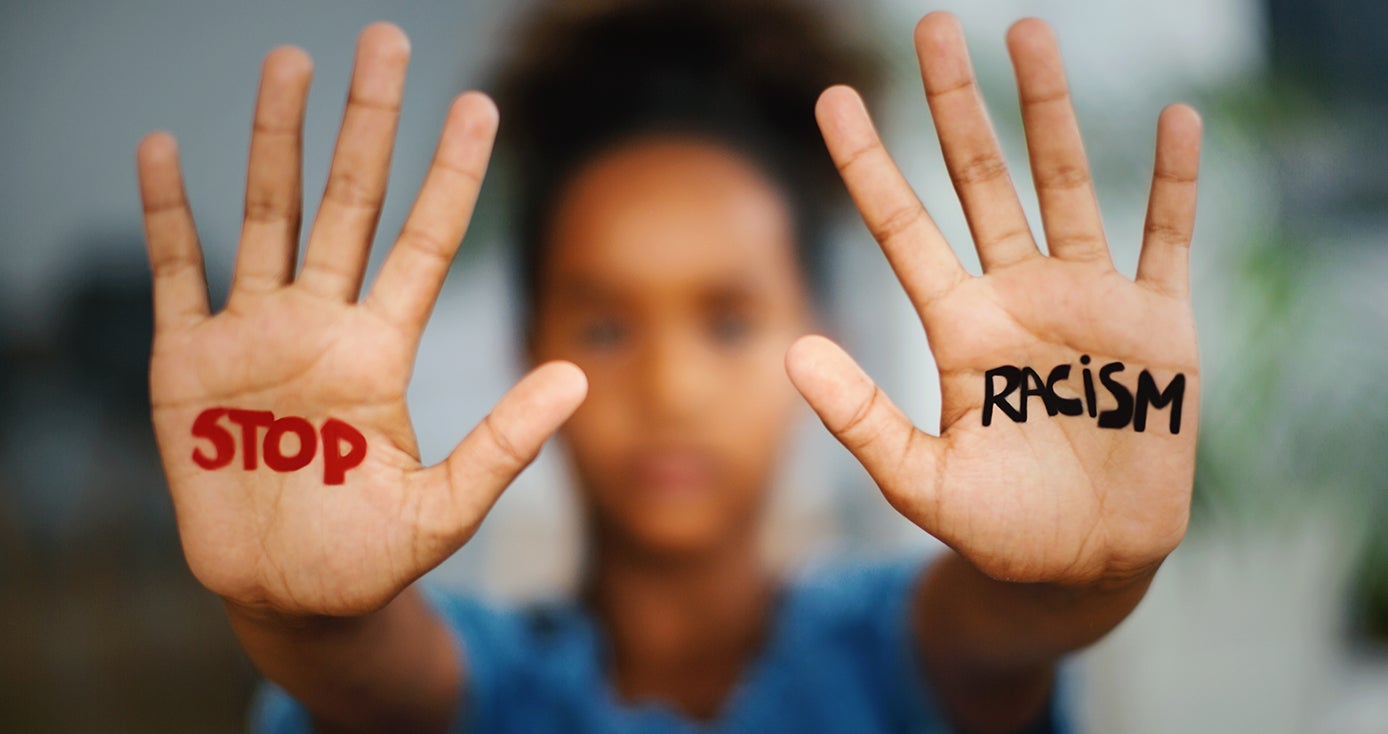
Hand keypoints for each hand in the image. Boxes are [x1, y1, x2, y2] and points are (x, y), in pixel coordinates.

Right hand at [137, 23, 585, 617]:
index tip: (480, 105)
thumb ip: (504, 444)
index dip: (452, 175)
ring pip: (268, 216)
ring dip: (275, 141)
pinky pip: (175, 273)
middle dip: (368, 124)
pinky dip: (166, 215)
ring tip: (289, 62)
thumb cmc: (370, 559)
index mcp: (382, 351)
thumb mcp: (445, 509)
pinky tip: (163, 151)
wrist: (286, 597)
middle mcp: (323, 327)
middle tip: (386, 40)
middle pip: (350, 204)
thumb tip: (578, 377)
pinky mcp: (187, 363)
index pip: (426, 242)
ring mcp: (253, 336)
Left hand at [787, 13, 1199, 587]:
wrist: (1083, 564)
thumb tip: (790, 350)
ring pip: (1064, 187)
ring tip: (1028, 34)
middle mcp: (1016, 297)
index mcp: (958, 328)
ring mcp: (1088, 304)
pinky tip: (1174, 122)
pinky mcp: (1158, 328)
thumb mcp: (919, 482)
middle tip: (934, 27)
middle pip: (980, 181)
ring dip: (1050, 113)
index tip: (833, 96)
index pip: (902, 226)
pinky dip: (1174, 185)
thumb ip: (860, 418)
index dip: (867, 162)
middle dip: (956, 106)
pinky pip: (1169, 241)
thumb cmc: (996, 528)